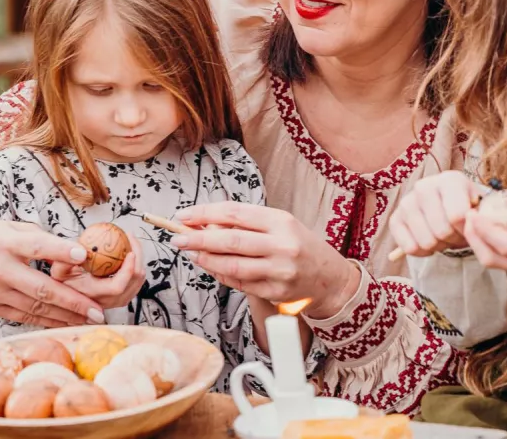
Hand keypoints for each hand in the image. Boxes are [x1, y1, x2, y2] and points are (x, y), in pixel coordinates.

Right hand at [0, 216, 104, 326]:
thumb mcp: (16, 228)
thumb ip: (44, 241)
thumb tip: (79, 254)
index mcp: (6, 243)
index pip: (37, 247)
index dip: (61, 251)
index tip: (84, 256)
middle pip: (40, 288)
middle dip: (73, 302)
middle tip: (99, 310)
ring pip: (35, 308)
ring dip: (65, 317)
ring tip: (89, 320)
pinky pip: (23, 317)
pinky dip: (47, 321)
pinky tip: (66, 323)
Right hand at [49, 230, 145, 310]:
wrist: (59, 293)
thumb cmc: (60, 278)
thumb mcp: (58, 268)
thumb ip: (65, 259)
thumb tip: (81, 252)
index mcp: (90, 294)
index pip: (117, 287)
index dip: (128, 270)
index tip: (130, 252)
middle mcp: (102, 302)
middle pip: (131, 286)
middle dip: (138, 263)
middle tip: (133, 242)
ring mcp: (110, 303)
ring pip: (134, 287)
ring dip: (138, 266)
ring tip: (132, 247)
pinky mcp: (114, 300)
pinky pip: (132, 287)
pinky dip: (135, 272)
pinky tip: (130, 258)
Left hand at [172, 202, 360, 319]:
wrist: (329, 276)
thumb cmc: (299, 244)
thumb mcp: (279, 224)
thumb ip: (246, 223)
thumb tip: (204, 224)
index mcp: (281, 221)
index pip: (235, 214)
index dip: (205, 214)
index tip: (184, 216)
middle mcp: (282, 245)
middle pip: (230, 240)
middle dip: (198, 239)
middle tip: (177, 238)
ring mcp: (280, 271)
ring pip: (232, 266)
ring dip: (206, 260)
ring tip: (191, 254)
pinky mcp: (276, 293)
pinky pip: (240, 283)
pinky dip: (221, 275)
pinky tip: (211, 267)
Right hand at [387, 170, 484, 257]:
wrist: (447, 206)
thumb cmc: (465, 208)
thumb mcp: (478, 208)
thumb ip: (478, 218)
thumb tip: (470, 227)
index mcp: (449, 180)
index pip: (456, 216)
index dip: (465, 230)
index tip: (469, 227)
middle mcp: (424, 187)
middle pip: (442, 231)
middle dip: (452, 239)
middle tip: (455, 233)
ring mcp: (407, 202)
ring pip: (426, 242)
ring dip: (438, 246)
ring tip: (443, 236)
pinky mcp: (395, 219)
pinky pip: (410, 248)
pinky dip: (422, 252)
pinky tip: (429, 240)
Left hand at [462, 185, 506, 277]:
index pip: (506, 246)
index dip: (484, 230)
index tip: (472, 211)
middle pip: (493, 259)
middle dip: (474, 238)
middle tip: (466, 213)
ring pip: (494, 262)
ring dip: (478, 241)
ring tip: (472, 216)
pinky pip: (501, 259)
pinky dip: (488, 243)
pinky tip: (485, 223)